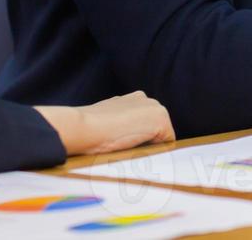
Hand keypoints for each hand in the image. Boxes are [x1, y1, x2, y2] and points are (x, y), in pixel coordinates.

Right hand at [35, 91, 175, 155]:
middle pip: (155, 129)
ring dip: (150, 145)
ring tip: (130, 150)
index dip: (137, 139)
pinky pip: (166, 143)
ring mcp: (156, 109)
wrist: (84, 127)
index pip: (144, 124)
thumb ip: (119, 124)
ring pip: (161, 136)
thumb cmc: (88, 129)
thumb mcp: (105, 121)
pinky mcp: (161, 121)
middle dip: (146, 142)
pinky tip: (138, 151)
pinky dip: (156, 151)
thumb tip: (122, 138)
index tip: (124, 148)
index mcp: (133, 99)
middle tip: (127, 152)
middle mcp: (147, 100)